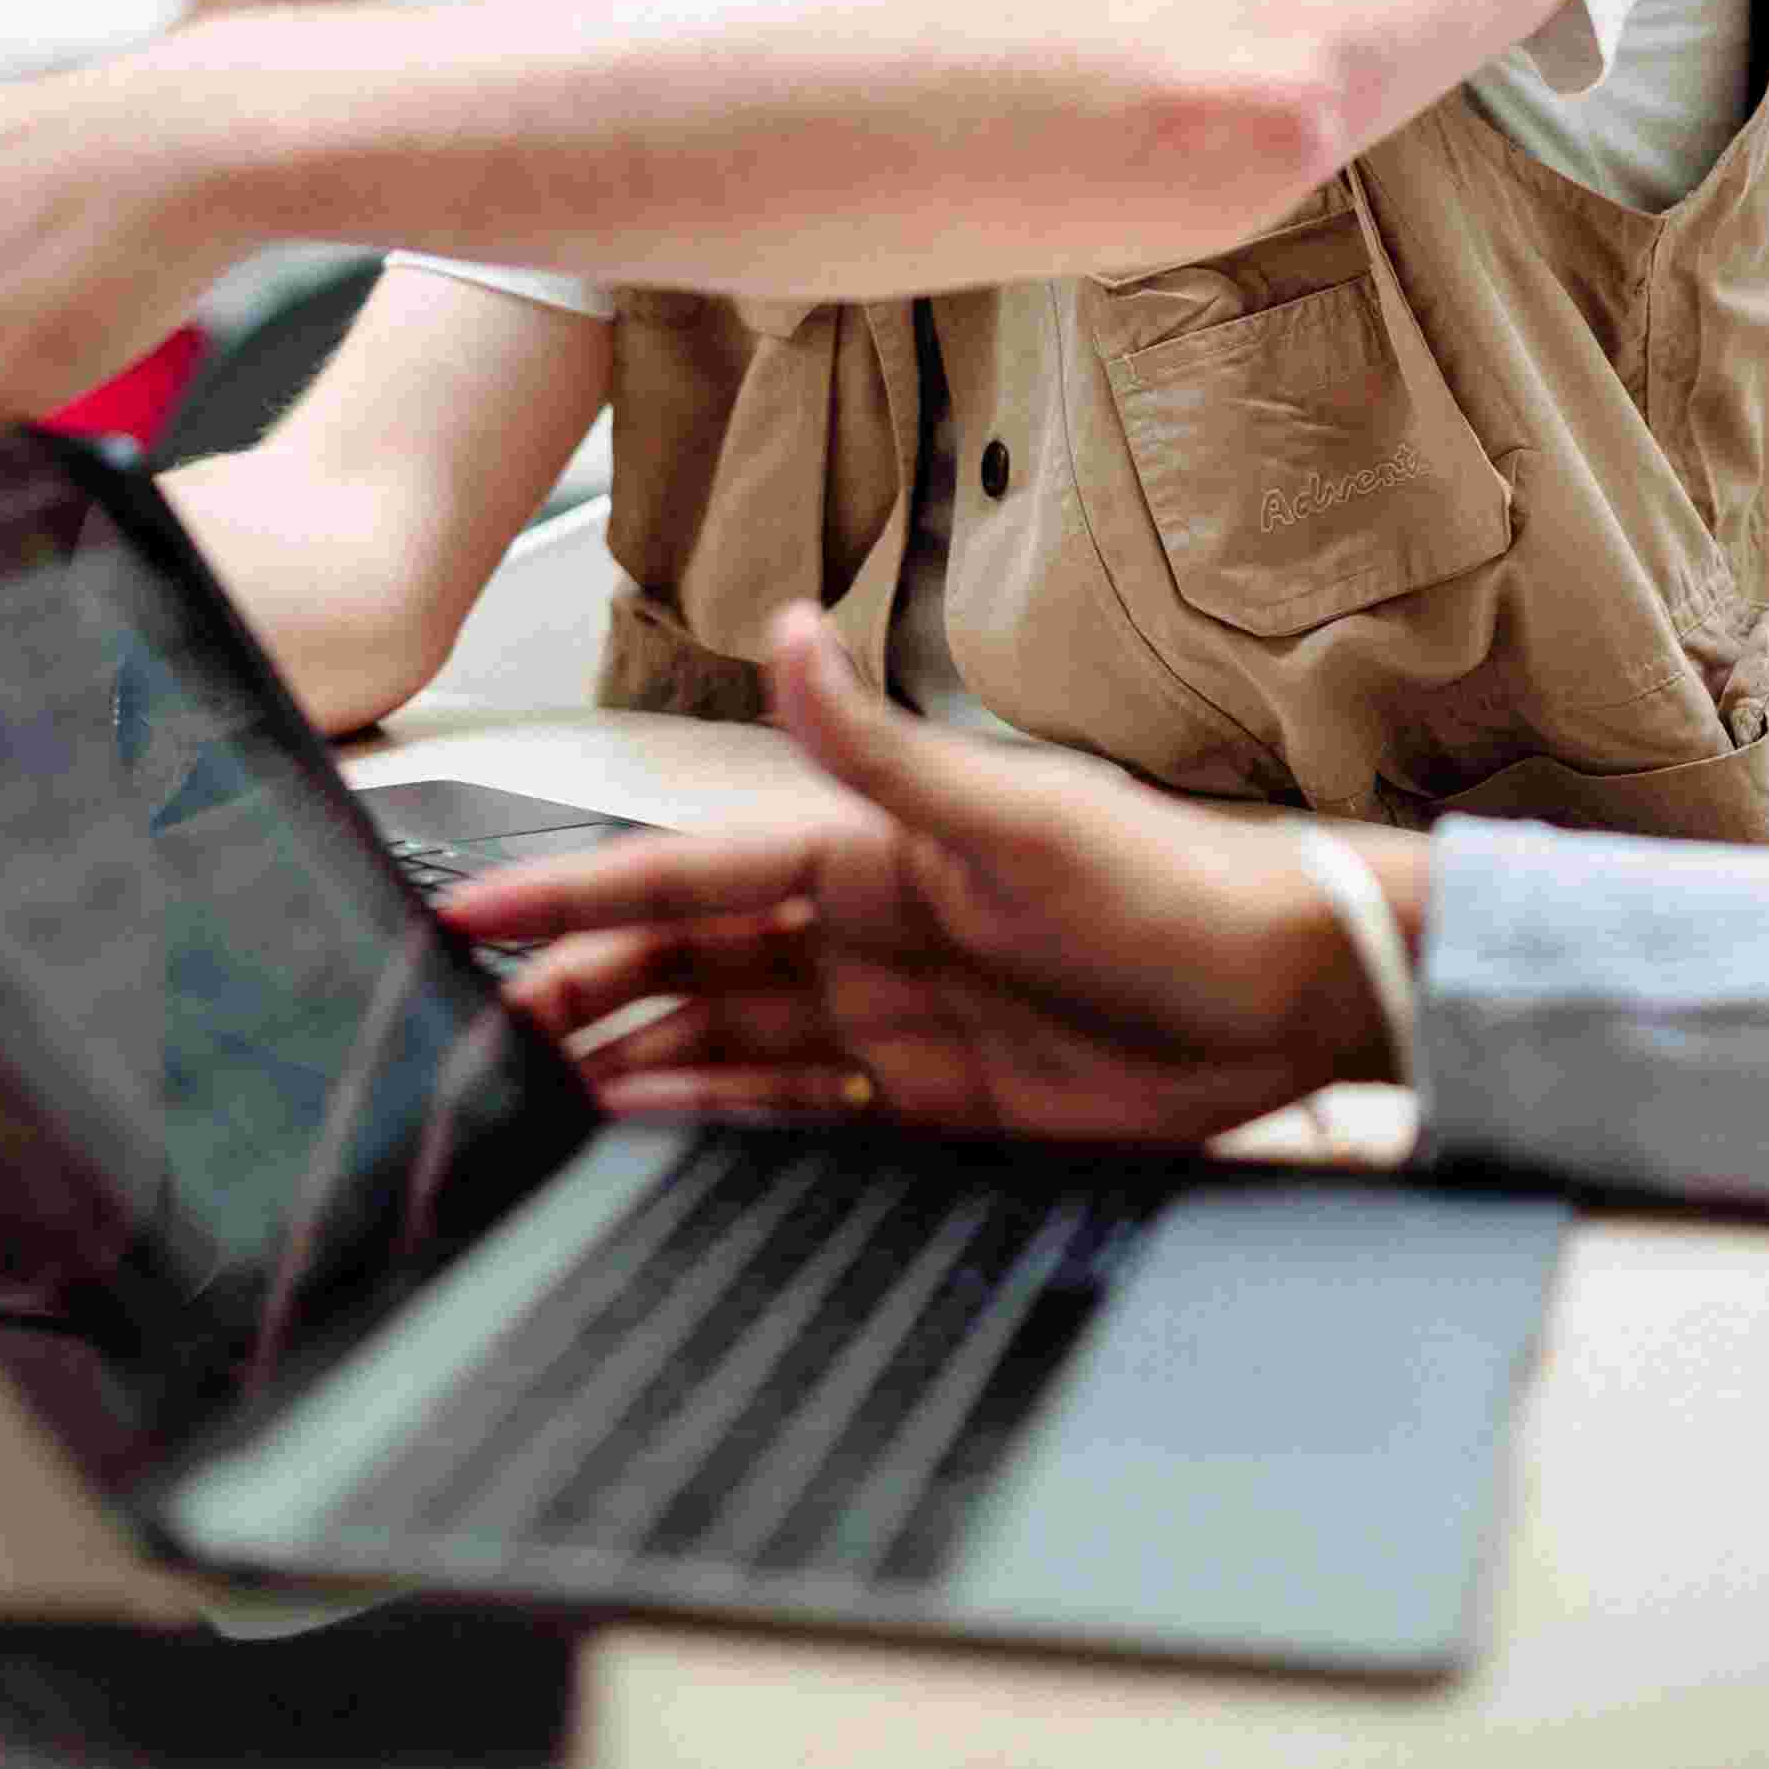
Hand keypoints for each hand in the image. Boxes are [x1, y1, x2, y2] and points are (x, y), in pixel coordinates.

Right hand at [445, 606, 1422, 1146]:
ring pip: (726, 1042)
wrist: (1290, 993)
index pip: (687, 873)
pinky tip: (651, 1137)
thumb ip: (880, 746)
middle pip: (685, 965)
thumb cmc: (1176, 887)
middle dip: (582, 995)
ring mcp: (893, 1018)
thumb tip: (782, 631)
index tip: (477, 917)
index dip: (578, 897)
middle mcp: (864, 929)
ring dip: (635, 1062)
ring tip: (534, 1100)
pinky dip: (719, 1122)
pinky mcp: (935, 1101)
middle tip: (480, 1038)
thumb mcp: (1017, 814)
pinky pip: (800, 1113)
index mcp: (867, 850)